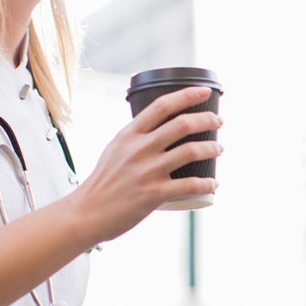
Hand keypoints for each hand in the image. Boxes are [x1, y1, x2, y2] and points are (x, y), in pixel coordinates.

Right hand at [69, 86, 223, 243]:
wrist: (87, 213)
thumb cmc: (104, 181)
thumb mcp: (116, 149)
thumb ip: (137, 136)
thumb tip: (161, 125)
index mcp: (129, 134)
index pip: (162, 105)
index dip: (187, 95)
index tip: (205, 92)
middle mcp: (138, 149)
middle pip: (182, 125)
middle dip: (207, 120)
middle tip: (219, 122)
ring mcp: (147, 171)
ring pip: (190, 152)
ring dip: (211, 148)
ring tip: (219, 148)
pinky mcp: (153, 194)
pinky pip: (189, 185)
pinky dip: (207, 183)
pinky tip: (214, 183)